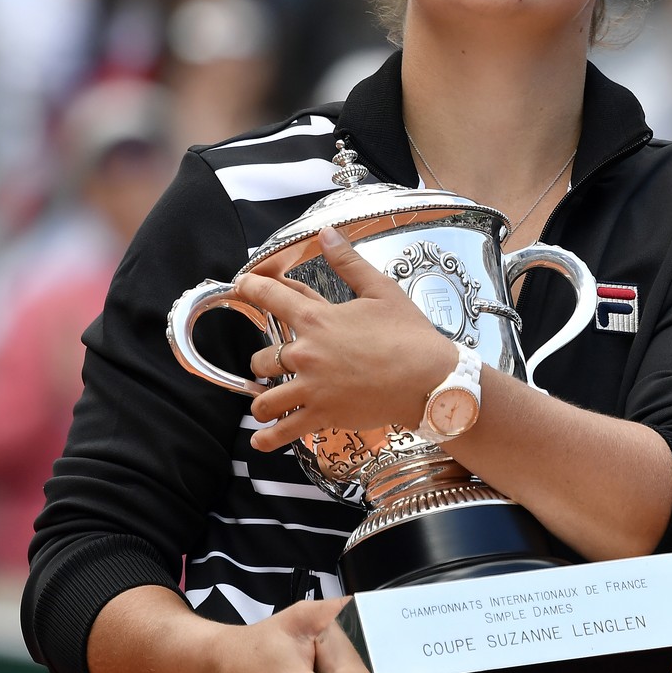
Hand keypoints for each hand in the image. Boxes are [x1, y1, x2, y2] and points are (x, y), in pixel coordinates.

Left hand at [235, 227, 455, 451]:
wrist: (429, 379)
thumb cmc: (409, 334)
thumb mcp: (381, 290)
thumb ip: (348, 262)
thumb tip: (328, 233)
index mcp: (317, 318)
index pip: (269, 296)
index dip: (250, 287)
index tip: (242, 286)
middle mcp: (306, 353)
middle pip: (261, 359)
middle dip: (265, 361)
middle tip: (278, 364)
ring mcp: (312, 387)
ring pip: (264, 399)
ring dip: (263, 400)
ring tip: (269, 401)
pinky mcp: (323, 415)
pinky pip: (283, 430)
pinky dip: (269, 438)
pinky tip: (263, 439)